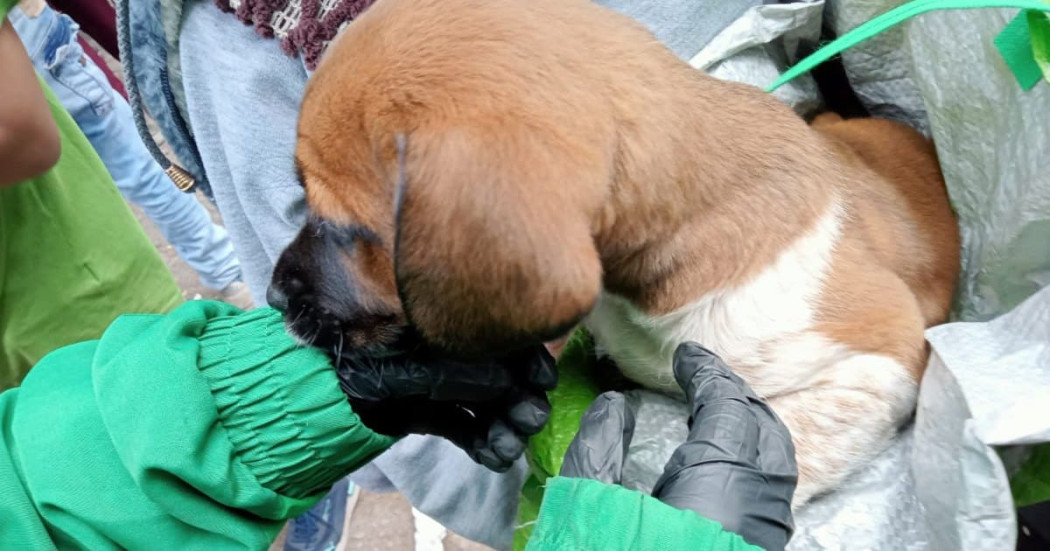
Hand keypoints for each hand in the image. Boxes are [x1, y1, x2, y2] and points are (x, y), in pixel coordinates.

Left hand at [334, 344, 556, 472]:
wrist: (312, 384)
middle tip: (531, 421)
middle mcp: (448, 348)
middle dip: (517, 400)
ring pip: (483, 405)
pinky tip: (495, 459)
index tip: (544, 381)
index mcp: (446, 318)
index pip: (499, 335)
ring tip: (509, 448)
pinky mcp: (424, 412)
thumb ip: (461, 372)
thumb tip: (508, 383)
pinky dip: (478, 443)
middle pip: (499, 374)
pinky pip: (460, 426)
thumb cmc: (362, 352)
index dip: (527, 358)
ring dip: (502, 427)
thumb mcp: (414, 358)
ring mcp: (436, 382)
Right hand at [560, 342, 796, 550]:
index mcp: (715, 493)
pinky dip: (748, 466)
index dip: (708, 373)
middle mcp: (752, 517)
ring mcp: (758, 543)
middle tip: (699, 381)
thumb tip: (616, 406)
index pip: (730, 409)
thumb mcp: (585, 509)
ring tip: (708, 414)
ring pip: (775, 469)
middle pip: (766, 434)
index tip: (686, 358)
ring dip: (748, 431)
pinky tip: (714, 466)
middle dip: (736, 397)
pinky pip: (766, 499)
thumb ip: (599, 447)